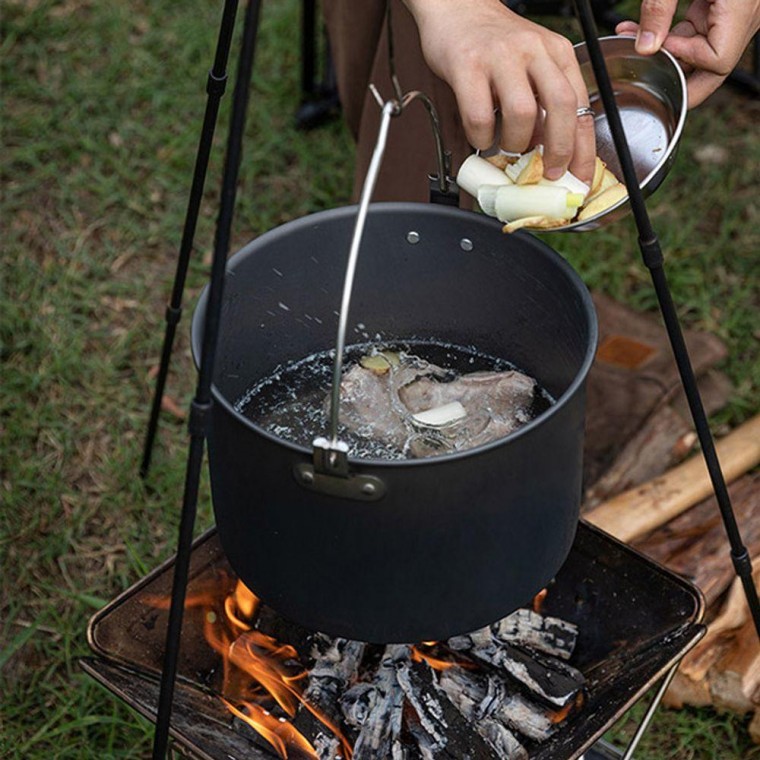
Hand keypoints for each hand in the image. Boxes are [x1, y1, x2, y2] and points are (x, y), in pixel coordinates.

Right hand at [405, 0, 595, 182]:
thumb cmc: (493, 44)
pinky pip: (480, 116)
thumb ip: (544, 102)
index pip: (582, 106)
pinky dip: (481, 138)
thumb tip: (550, 153)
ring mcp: (501, 57)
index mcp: (557, 53)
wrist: (457, 8)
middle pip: (561, 107)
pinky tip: (481, 137)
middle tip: (548, 172)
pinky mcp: (468, 66)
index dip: (584, 149)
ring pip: (522, 114)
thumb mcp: (532, 63)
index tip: (579, 178)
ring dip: (515, 144)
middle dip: (559, 150)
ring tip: (506, 148)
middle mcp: (534, 51)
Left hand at [616, 0, 759, 105]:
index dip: (685, 62)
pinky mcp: (724, 6)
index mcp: (742, 9)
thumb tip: (644, 46)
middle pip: (713, 69)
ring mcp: (736, 14)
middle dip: (676, 80)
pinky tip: (643, 30)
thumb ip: (660, 9)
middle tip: (643, 86)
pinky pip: (699, 31)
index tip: (659, 50)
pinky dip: (671, 35)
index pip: (717, 62)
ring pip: (702, 52)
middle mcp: (745, 16)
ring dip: (666, 53)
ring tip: (633, 41)